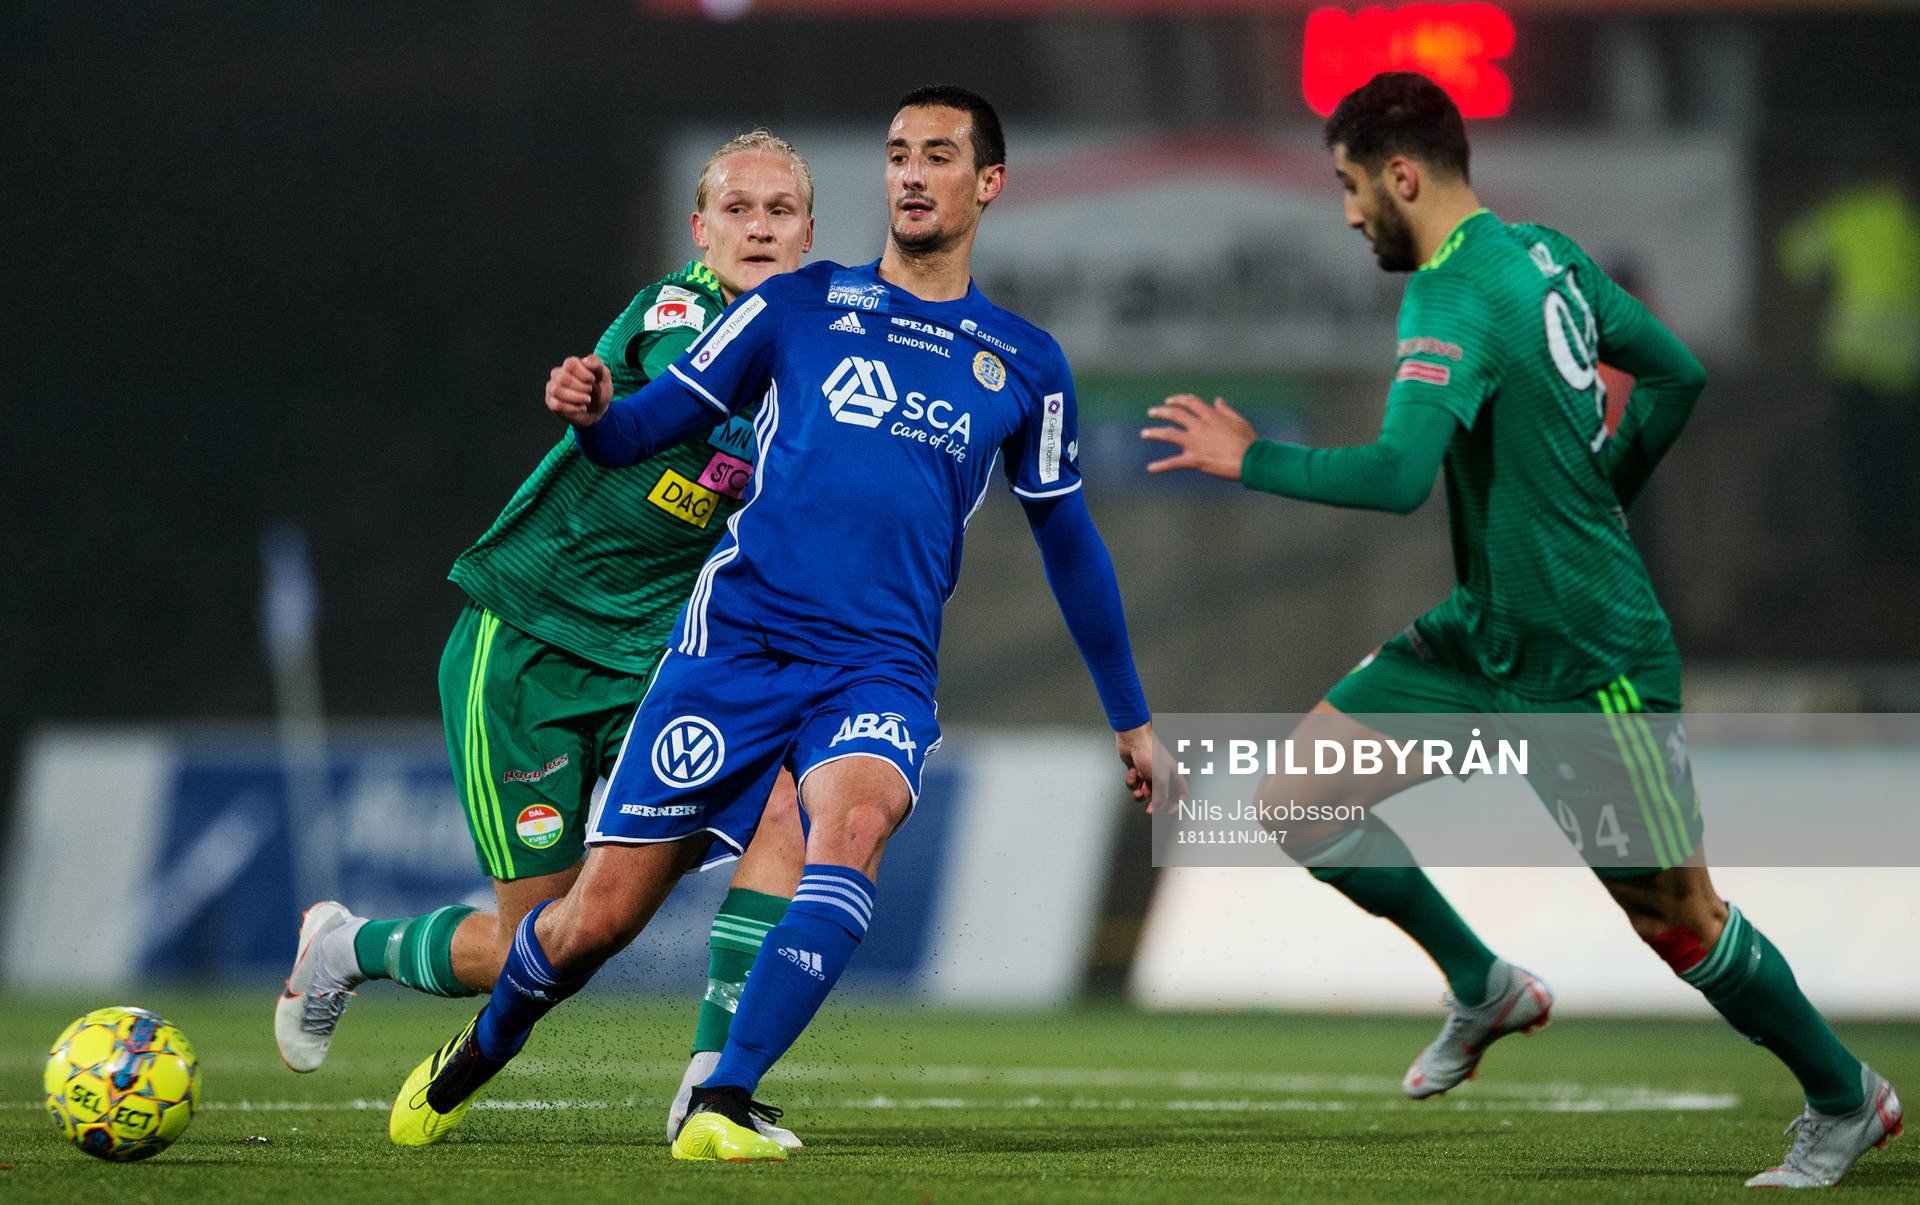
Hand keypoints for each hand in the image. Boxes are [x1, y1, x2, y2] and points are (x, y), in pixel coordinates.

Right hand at [545, 354, 611, 427]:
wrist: (598, 409)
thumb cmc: (599, 389)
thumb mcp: (604, 375)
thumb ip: (597, 364)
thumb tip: (585, 361)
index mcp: (570, 364)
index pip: (570, 364)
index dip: (584, 374)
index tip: (593, 380)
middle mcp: (558, 374)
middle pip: (563, 378)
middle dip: (581, 387)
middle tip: (590, 391)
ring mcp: (552, 387)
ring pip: (557, 390)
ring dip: (577, 398)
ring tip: (587, 400)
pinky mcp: (551, 402)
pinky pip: (557, 405)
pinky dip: (573, 408)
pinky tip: (582, 408)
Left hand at [1117, 722, 1185, 812]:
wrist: (1133, 739)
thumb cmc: (1150, 752)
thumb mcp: (1160, 779)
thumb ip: (1161, 795)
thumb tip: (1158, 806)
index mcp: (1173, 774)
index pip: (1181, 792)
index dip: (1178, 803)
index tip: (1168, 810)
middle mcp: (1162, 774)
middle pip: (1161, 795)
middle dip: (1154, 803)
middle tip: (1149, 809)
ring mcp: (1149, 773)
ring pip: (1146, 791)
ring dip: (1140, 794)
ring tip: (1138, 790)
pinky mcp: (1137, 771)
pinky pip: (1135, 784)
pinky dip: (1132, 781)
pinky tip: (1132, 772)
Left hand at [1141, 394, 1256, 479]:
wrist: (1251, 460)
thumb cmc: (1248, 441)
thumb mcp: (1238, 421)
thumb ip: (1226, 410)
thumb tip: (1218, 400)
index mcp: (1211, 416)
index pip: (1190, 402)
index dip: (1178, 400)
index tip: (1169, 401)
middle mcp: (1200, 426)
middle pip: (1175, 414)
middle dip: (1161, 411)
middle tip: (1151, 412)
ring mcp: (1195, 442)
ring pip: (1168, 434)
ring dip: (1154, 432)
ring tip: (1144, 433)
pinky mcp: (1194, 459)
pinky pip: (1173, 462)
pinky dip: (1161, 466)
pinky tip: (1150, 468)